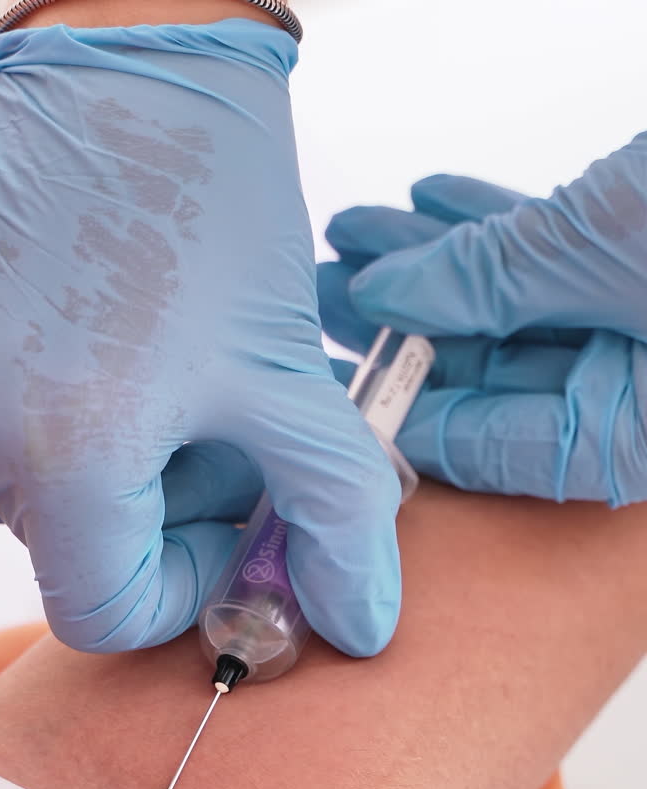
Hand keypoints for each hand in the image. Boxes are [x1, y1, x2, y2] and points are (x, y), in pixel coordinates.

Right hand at [0, 22, 400, 655]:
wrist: (122, 56)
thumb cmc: (207, 208)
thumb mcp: (284, 373)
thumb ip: (329, 512)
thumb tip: (359, 623)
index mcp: (63, 458)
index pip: (109, 614)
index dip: (186, 584)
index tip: (236, 520)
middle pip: (81, 546)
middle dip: (168, 504)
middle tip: (224, 418)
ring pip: (43, 487)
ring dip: (119, 452)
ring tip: (169, 361)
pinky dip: (64, 406)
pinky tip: (111, 334)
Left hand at [318, 137, 646, 504]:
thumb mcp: (595, 255)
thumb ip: (491, 281)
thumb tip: (384, 291)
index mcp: (626, 435)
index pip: (480, 443)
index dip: (392, 412)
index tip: (319, 382)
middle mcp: (629, 398)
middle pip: (488, 375)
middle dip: (400, 321)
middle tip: (318, 292)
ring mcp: (636, 336)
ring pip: (513, 310)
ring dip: (434, 263)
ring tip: (354, 230)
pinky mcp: (643, 270)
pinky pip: (555, 263)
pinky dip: (495, 227)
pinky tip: (429, 200)